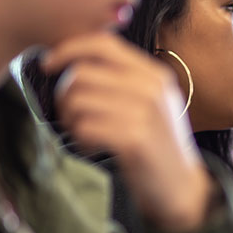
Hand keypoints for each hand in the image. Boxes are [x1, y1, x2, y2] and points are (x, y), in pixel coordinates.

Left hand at [41, 33, 212, 232]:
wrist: (183, 188)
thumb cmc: (159, 147)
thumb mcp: (151, 103)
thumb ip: (123, 79)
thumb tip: (71, 61)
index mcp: (156, 75)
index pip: (103, 44)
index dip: (69, 49)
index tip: (50, 65)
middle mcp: (153, 88)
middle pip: (82, 74)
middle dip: (65, 96)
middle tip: (72, 117)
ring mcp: (146, 113)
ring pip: (78, 100)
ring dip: (71, 121)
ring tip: (85, 135)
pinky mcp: (135, 138)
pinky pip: (84, 127)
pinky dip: (80, 140)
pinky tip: (93, 148)